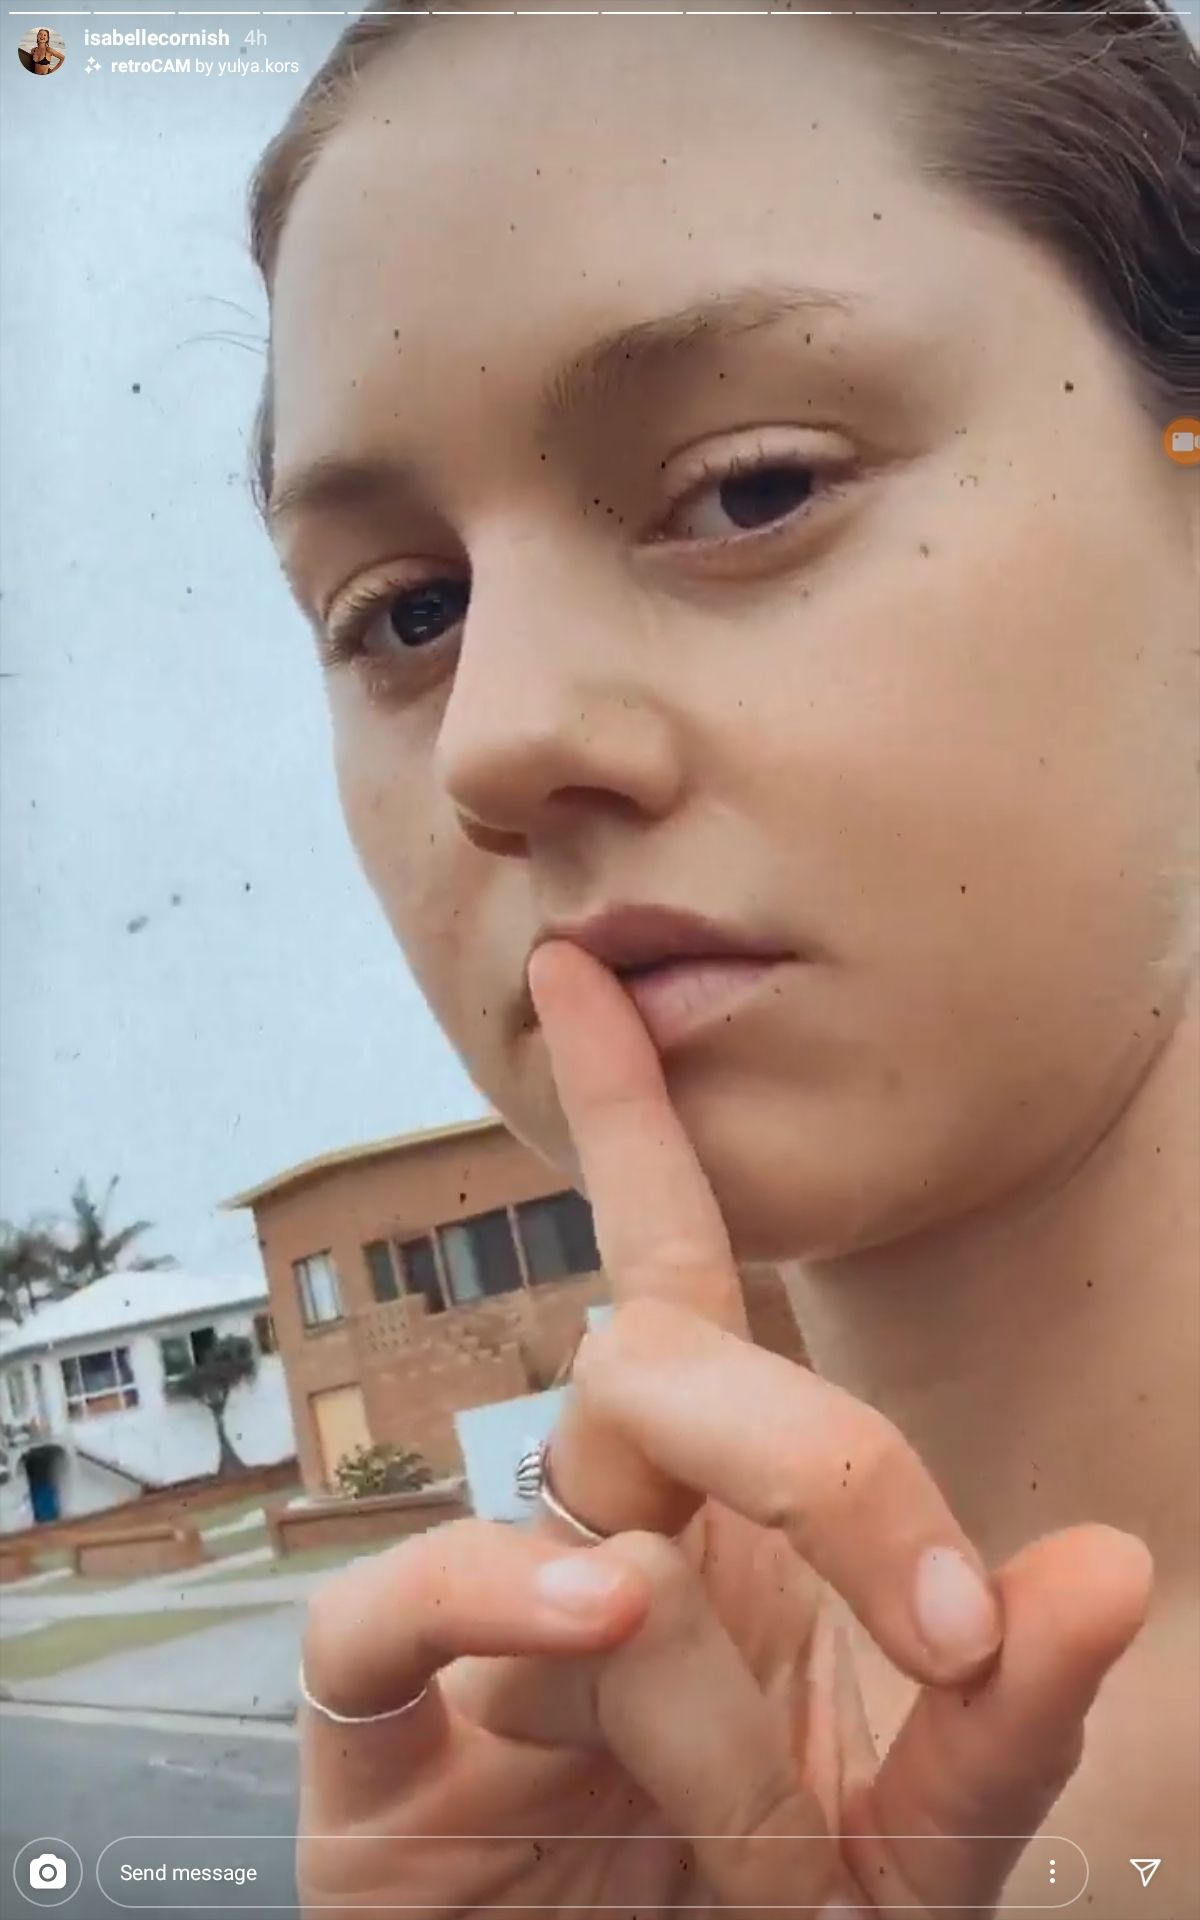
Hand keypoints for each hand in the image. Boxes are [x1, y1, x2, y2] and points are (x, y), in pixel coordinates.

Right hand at [297, 940, 1151, 1915]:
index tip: (589, 981)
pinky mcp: (369, 1745)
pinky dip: (498, 1598)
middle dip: (821, 1452)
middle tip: (946, 1627)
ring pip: (579, 1501)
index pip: (674, 1275)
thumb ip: (1006, 1723)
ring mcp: (478, 1636)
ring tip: (763, 1834)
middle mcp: (595, 1538)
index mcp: (715, 1528)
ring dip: (707, 1662)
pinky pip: (387, 1610)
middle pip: (661, 1353)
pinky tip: (600, 1621)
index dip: (627, 1122)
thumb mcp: (925, 1854)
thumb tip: (1100, 1561)